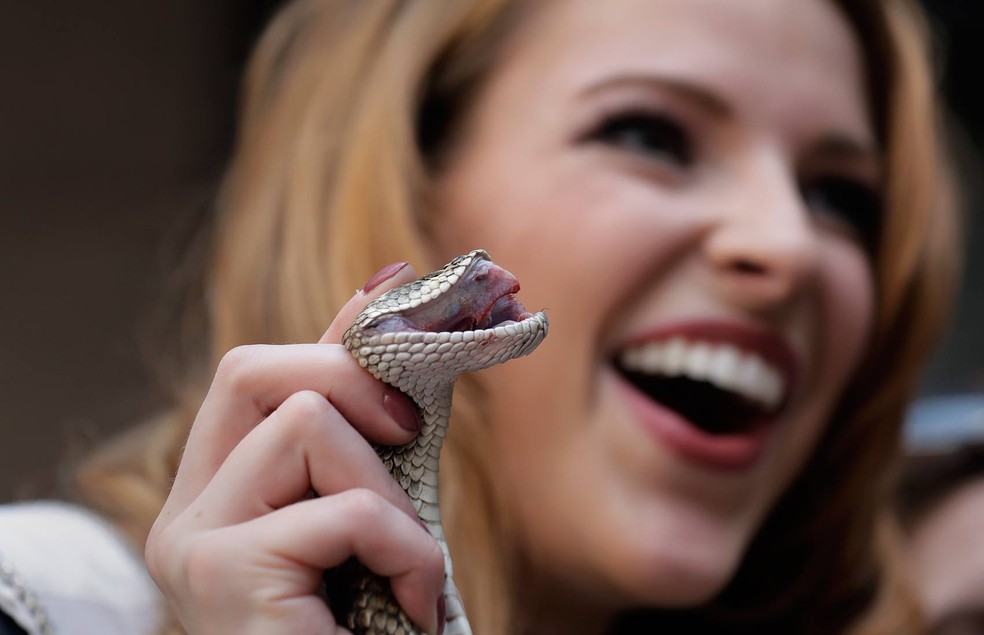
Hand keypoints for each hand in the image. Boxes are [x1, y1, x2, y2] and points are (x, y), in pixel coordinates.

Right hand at [145, 263, 445, 634]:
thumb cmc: (362, 626)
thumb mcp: (367, 510)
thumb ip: (365, 426)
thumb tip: (386, 300)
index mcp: (214, 492)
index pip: (256, 375)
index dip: (331, 335)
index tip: (398, 293)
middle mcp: (184, 513)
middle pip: (254, 371)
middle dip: (350, 379)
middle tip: (408, 430)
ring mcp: (194, 544)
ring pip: (307, 428)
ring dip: (388, 492)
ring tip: (405, 566)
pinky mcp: (226, 575)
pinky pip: (343, 510)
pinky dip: (402, 549)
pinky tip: (408, 603)